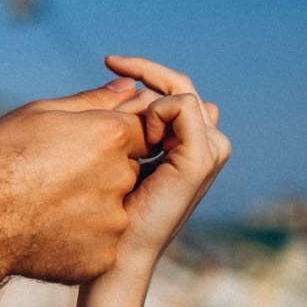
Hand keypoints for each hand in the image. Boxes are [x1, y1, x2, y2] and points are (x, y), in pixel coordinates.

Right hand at [0, 80, 148, 286]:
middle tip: (54, 176)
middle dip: (101, 171)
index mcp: (110, 135)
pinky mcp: (105, 254)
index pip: (141, 130)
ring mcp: (115, 218)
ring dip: (91, 205)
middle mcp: (122, 176)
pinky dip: (81, 237)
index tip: (79, 146)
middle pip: (128, 169)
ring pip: (115, 207)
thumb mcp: (35, 115)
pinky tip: (47, 231)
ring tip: (46, 205)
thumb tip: (130, 86)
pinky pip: (102, 241)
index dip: (110, 137)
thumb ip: (91, 101)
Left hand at [105, 55, 230, 272]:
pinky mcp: (200, 160)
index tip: (109, 60)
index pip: (171, 88)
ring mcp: (205, 151)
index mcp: (183, 140)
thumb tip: (123, 84)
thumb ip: (121, 116)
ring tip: (124, 128)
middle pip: (179, 86)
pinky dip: (156, 110)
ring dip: (147, 100)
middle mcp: (201, 142)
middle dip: (144, 73)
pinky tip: (138, 133)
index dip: (142, 71)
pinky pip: (182, 107)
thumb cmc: (100, 202)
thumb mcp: (108, 148)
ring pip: (181, 93)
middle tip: (111, 65)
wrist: (110, 246)